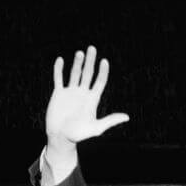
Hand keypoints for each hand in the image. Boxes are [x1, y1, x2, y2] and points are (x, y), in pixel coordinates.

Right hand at [44, 46, 129, 166]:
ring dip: (77, 63)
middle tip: (92, 48)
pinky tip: (61, 60)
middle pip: (88, 74)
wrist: (60, 138)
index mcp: (92, 100)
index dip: (103, 72)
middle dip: (90, 61)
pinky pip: (59, 79)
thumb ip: (110, 121)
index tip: (104, 61)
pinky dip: (59, 69)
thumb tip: (127, 117)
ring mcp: (70, 93)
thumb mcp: (96, 128)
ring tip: (80, 53)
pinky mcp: (59, 94)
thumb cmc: (78, 135)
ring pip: (75, 74)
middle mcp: (82, 94)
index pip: (99, 81)